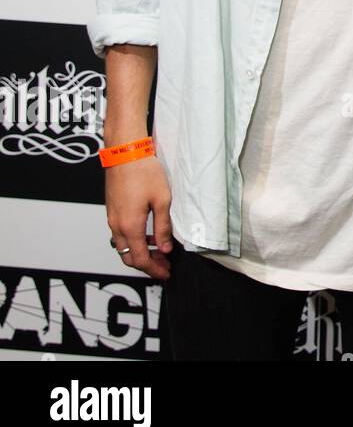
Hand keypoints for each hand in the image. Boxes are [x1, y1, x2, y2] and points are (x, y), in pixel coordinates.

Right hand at [106, 156, 173, 279]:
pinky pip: (120, 234)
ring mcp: (112, 218)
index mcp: (130, 226)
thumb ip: (163, 227)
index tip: (166, 273)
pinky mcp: (112, 210)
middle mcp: (117, 226)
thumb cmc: (144, 172)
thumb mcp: (162, 200)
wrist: (125, 153)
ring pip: (123, 247)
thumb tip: (165, 248)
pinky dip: (134, 241)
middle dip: (147, 265)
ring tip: (159, 251)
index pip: (139, 259)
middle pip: (128, 257)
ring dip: (140, 253)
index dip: (153, 269)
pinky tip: (148, 235)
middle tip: (164, 265)